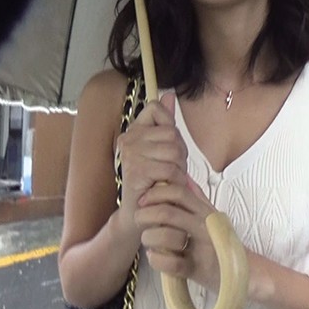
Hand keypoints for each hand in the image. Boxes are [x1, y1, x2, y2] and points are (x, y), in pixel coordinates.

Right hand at [115, 93, 188, 232]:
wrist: (141, 213)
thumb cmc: (155, 181)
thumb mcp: (163, 148)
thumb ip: (166, 122)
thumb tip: (169, 95)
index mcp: (133, 130)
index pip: (156, 109)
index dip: (170, 127)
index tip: (166, 147)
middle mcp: (128, 139)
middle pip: (171, 133)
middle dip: (180, 153)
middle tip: (172, 170)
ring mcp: (130, 155)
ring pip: (173, 150)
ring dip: (179, 169)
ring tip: (169, 179)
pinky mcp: (136, 172)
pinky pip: (169, 168)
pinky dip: (175, 181)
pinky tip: (167, 187)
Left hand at [136, 175, 222, 291]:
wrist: (246, 272)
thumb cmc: (222, 243)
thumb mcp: (213, 216)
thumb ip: (198, 197)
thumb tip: (184, 176)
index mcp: (205, 211)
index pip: (178, 192)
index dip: (156, 193)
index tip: (143, 200)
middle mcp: (204, 227)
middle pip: (167, 212)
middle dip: (146, 214)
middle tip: (139, 219)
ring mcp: (201, 248)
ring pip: (165, 237)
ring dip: (149, 238)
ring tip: (148, 240)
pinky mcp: (197, 270)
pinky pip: (169, 264)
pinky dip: (156, 259)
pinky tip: (155, 257)